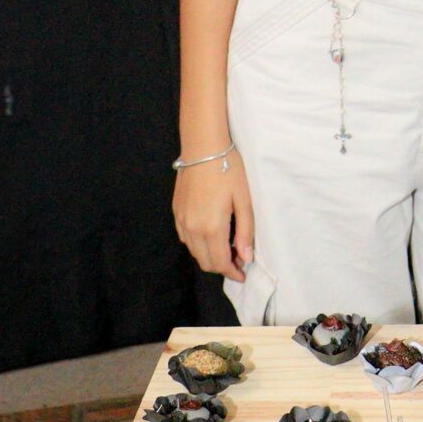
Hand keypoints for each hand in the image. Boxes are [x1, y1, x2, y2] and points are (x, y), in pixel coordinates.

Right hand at [173, 151, 253, 282]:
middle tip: (238, 259)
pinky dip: (198, 244)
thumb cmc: (228, 170)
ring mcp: (182, 221)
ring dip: (210, 256)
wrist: (203, 147)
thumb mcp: (244, 199)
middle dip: (222, 266)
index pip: (220, 263)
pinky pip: (186, 238)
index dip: (232, 273)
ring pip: (195, 252)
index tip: (242, 274)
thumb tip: (246, 257)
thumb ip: (245, 231)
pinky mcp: (176, 212)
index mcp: (211, 228)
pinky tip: (211, 234)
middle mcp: (193, 229)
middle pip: (205, 262)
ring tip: (227, 246)